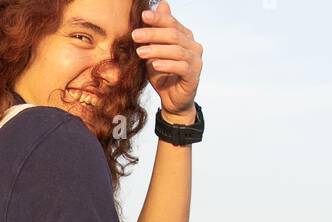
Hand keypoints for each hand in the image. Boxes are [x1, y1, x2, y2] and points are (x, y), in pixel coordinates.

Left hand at [131, 2, 202, 119]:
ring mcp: (196, 61)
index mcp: (185, 36)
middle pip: (173, 35)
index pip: (172, 23)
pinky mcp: (194, 76)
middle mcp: (193, 46)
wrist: (172, 101)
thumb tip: (162, 4)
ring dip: (156, 50)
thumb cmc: (163, 75)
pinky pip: (181, 67)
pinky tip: (154, 65)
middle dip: (153, 34)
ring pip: (176, 50)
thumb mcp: (155, 51)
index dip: (158, 19)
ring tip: (140, 52)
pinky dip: (167, 65)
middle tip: (135, 35)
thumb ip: (157, 31)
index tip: (142, 16)